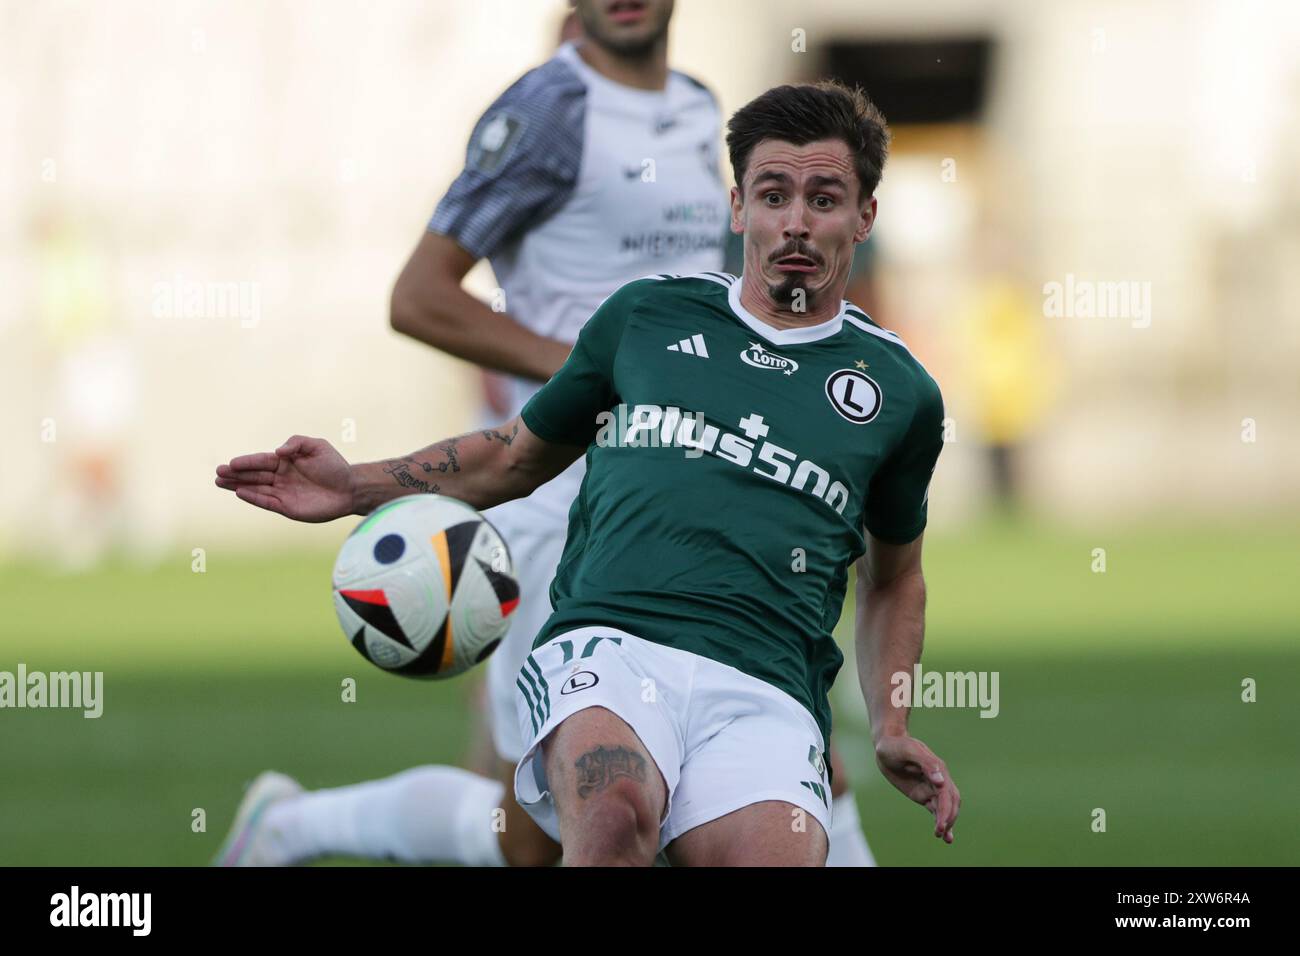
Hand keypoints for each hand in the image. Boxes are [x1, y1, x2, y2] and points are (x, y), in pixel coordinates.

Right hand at [215, 435, 354, 522]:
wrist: (350, 489)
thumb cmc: (335, 466)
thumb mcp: (318, 446)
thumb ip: (296, 443)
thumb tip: (278, 451)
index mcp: (286, 462)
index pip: (261, 461)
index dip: (246, 462)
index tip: (231, 462)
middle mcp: (281, 477)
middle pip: (254, 475)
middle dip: (235, 474)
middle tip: (218, 473)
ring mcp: (283, 493)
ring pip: (256, 488)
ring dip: (238, 485)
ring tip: (220, 482)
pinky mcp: (287, 507)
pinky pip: (266, 502)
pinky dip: (253, 498)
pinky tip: (240, 492)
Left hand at [875, 734, 960, 843]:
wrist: (886, 744)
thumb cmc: (896, 745)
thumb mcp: (909, 750)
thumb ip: (926, 764)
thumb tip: (940, 782)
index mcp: (937, 769)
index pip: (946, 794)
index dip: (945, 810)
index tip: (941, 824)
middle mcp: (938, 780)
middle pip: (950, 802)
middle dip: (948, 818)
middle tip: (940, 832)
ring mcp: (931, 788)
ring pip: (945, 808)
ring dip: (948, 823)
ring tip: (946, 839)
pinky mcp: (923, 795)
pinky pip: (935, 810)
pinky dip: (940, 821)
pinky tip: (943, 835)